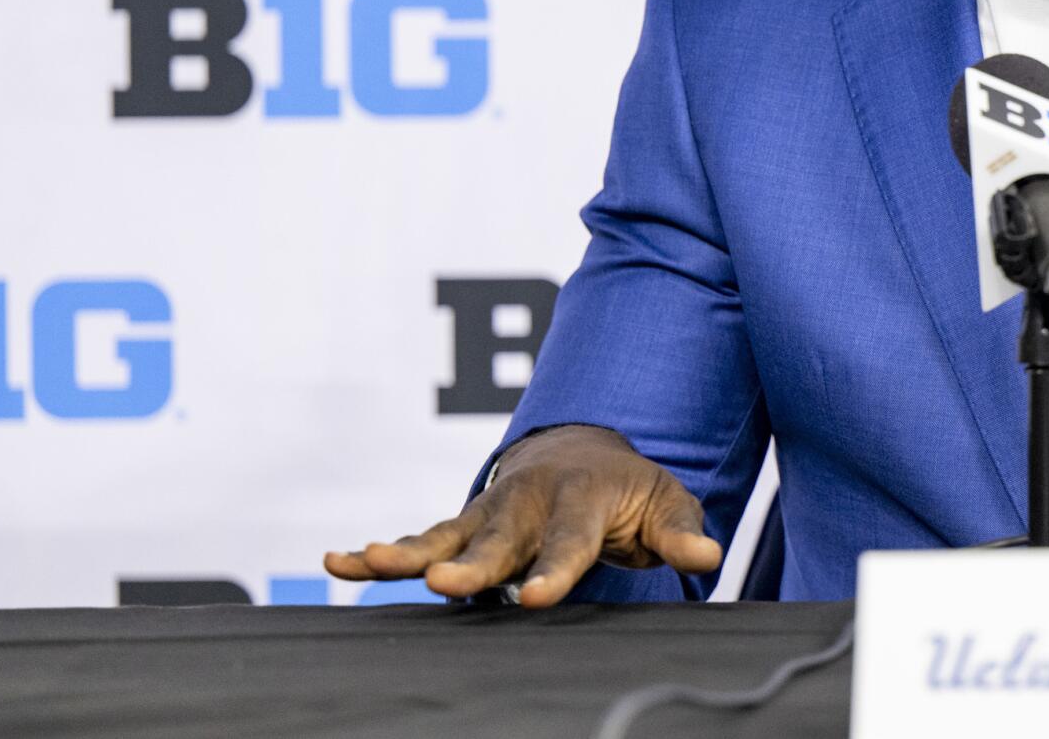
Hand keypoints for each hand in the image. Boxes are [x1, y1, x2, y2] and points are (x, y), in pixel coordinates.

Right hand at [323, 425, 723, 606]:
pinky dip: (381, 551)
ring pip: (445, 533)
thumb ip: (680, 532)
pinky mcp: (462, 524)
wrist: (583, 449)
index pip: (568, 541)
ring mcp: (489, 511)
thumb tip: (708, 557)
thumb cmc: (626, 489)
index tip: (537, 598)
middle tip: (444, 583)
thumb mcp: (665, 503)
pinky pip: (419, 537)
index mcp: (580, 499)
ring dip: (407, 550)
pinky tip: (340, 560)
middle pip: (497, 540)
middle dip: (472, 563)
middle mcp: (527, 503)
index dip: (554, 569)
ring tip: (364, 561)